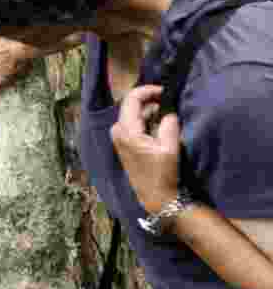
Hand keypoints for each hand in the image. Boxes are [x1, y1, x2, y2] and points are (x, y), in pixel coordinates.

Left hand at [110, 84, 180, 213]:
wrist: (156, 197)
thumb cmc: (162, 174)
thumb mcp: (170, 148)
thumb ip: (169, 124)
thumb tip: (168, 112)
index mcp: (126, 131)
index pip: (131, 99)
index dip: (147, 91)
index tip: (164, 91)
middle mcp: (118, 132)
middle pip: (131, 106)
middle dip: (149, 100)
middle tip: (168, 101)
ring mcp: (119, 139)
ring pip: (132, 115)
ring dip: (148, 111)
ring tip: (166, 114)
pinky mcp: (124, 145)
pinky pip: (133, 125)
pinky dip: (145, 121)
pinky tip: (159, 125)